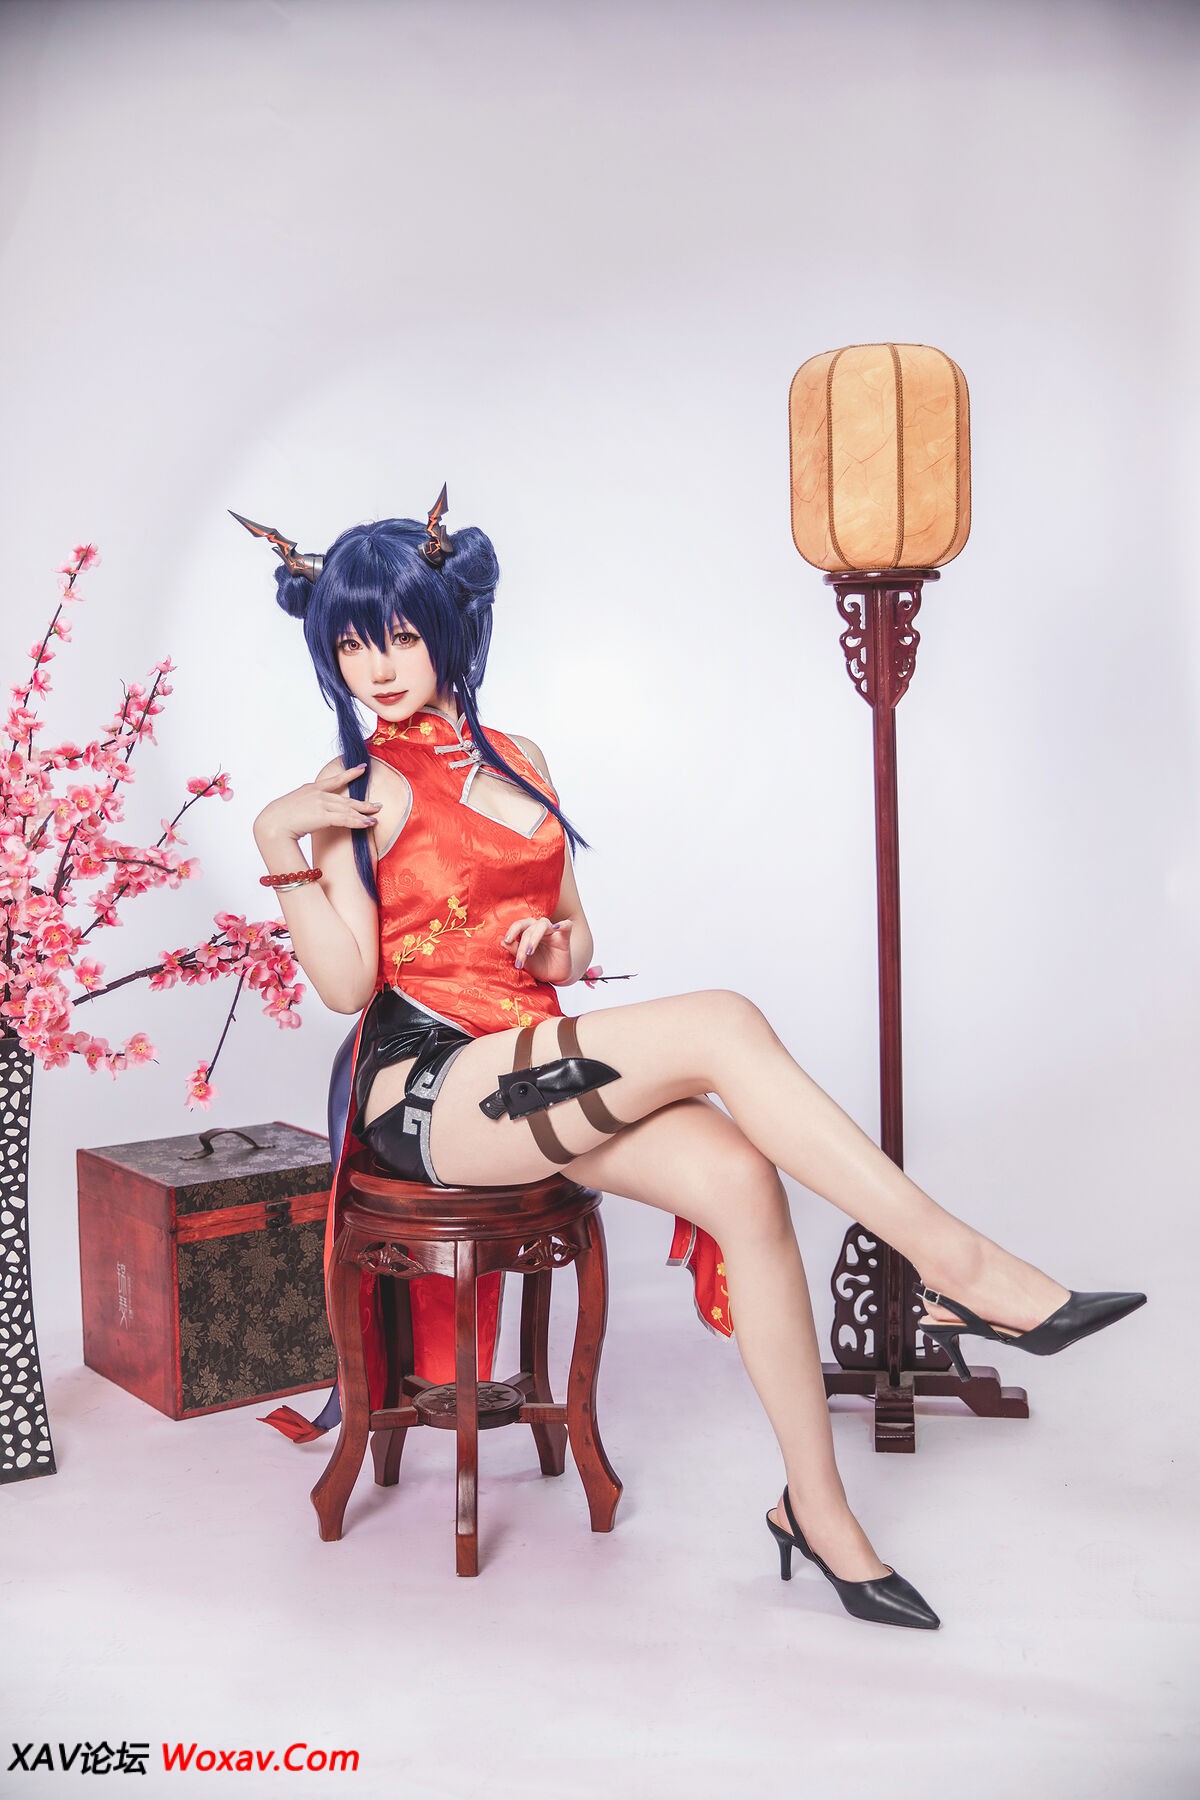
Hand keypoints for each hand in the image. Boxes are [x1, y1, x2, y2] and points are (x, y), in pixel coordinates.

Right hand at [254, 763, 381, 844]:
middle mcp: (318, 794)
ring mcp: (321, 804)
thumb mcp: (293, 806)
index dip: (350, 774)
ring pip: (348, 809)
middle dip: (363, 803)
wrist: (273, 823)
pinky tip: (368, 824)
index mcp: (311, 789)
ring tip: (375, 818)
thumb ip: (305, 805)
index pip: (334, 780)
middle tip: (378, 805)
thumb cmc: (278, 819)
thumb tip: (310, 812)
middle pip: (345, 799)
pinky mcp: (324, 816)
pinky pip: (346, 819)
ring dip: (363, 814)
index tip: (361, 768)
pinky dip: (359, 822)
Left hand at [502, 915, 573, 984]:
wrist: (555, 976)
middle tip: (521, 958)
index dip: (512, 931)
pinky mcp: (564, 937)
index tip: (506, 941)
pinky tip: (557, 927)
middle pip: (529, 928)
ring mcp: (552, 931)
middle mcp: (539, 929)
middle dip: (523, 943)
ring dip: (534, 938)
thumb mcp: (525, 961)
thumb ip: (515, 950)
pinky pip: (566, 925)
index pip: (519, 926)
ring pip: (542, 925)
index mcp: (528, 931)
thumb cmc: (539, 966)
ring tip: (530, 952)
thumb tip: (502, 942)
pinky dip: (562, 924)